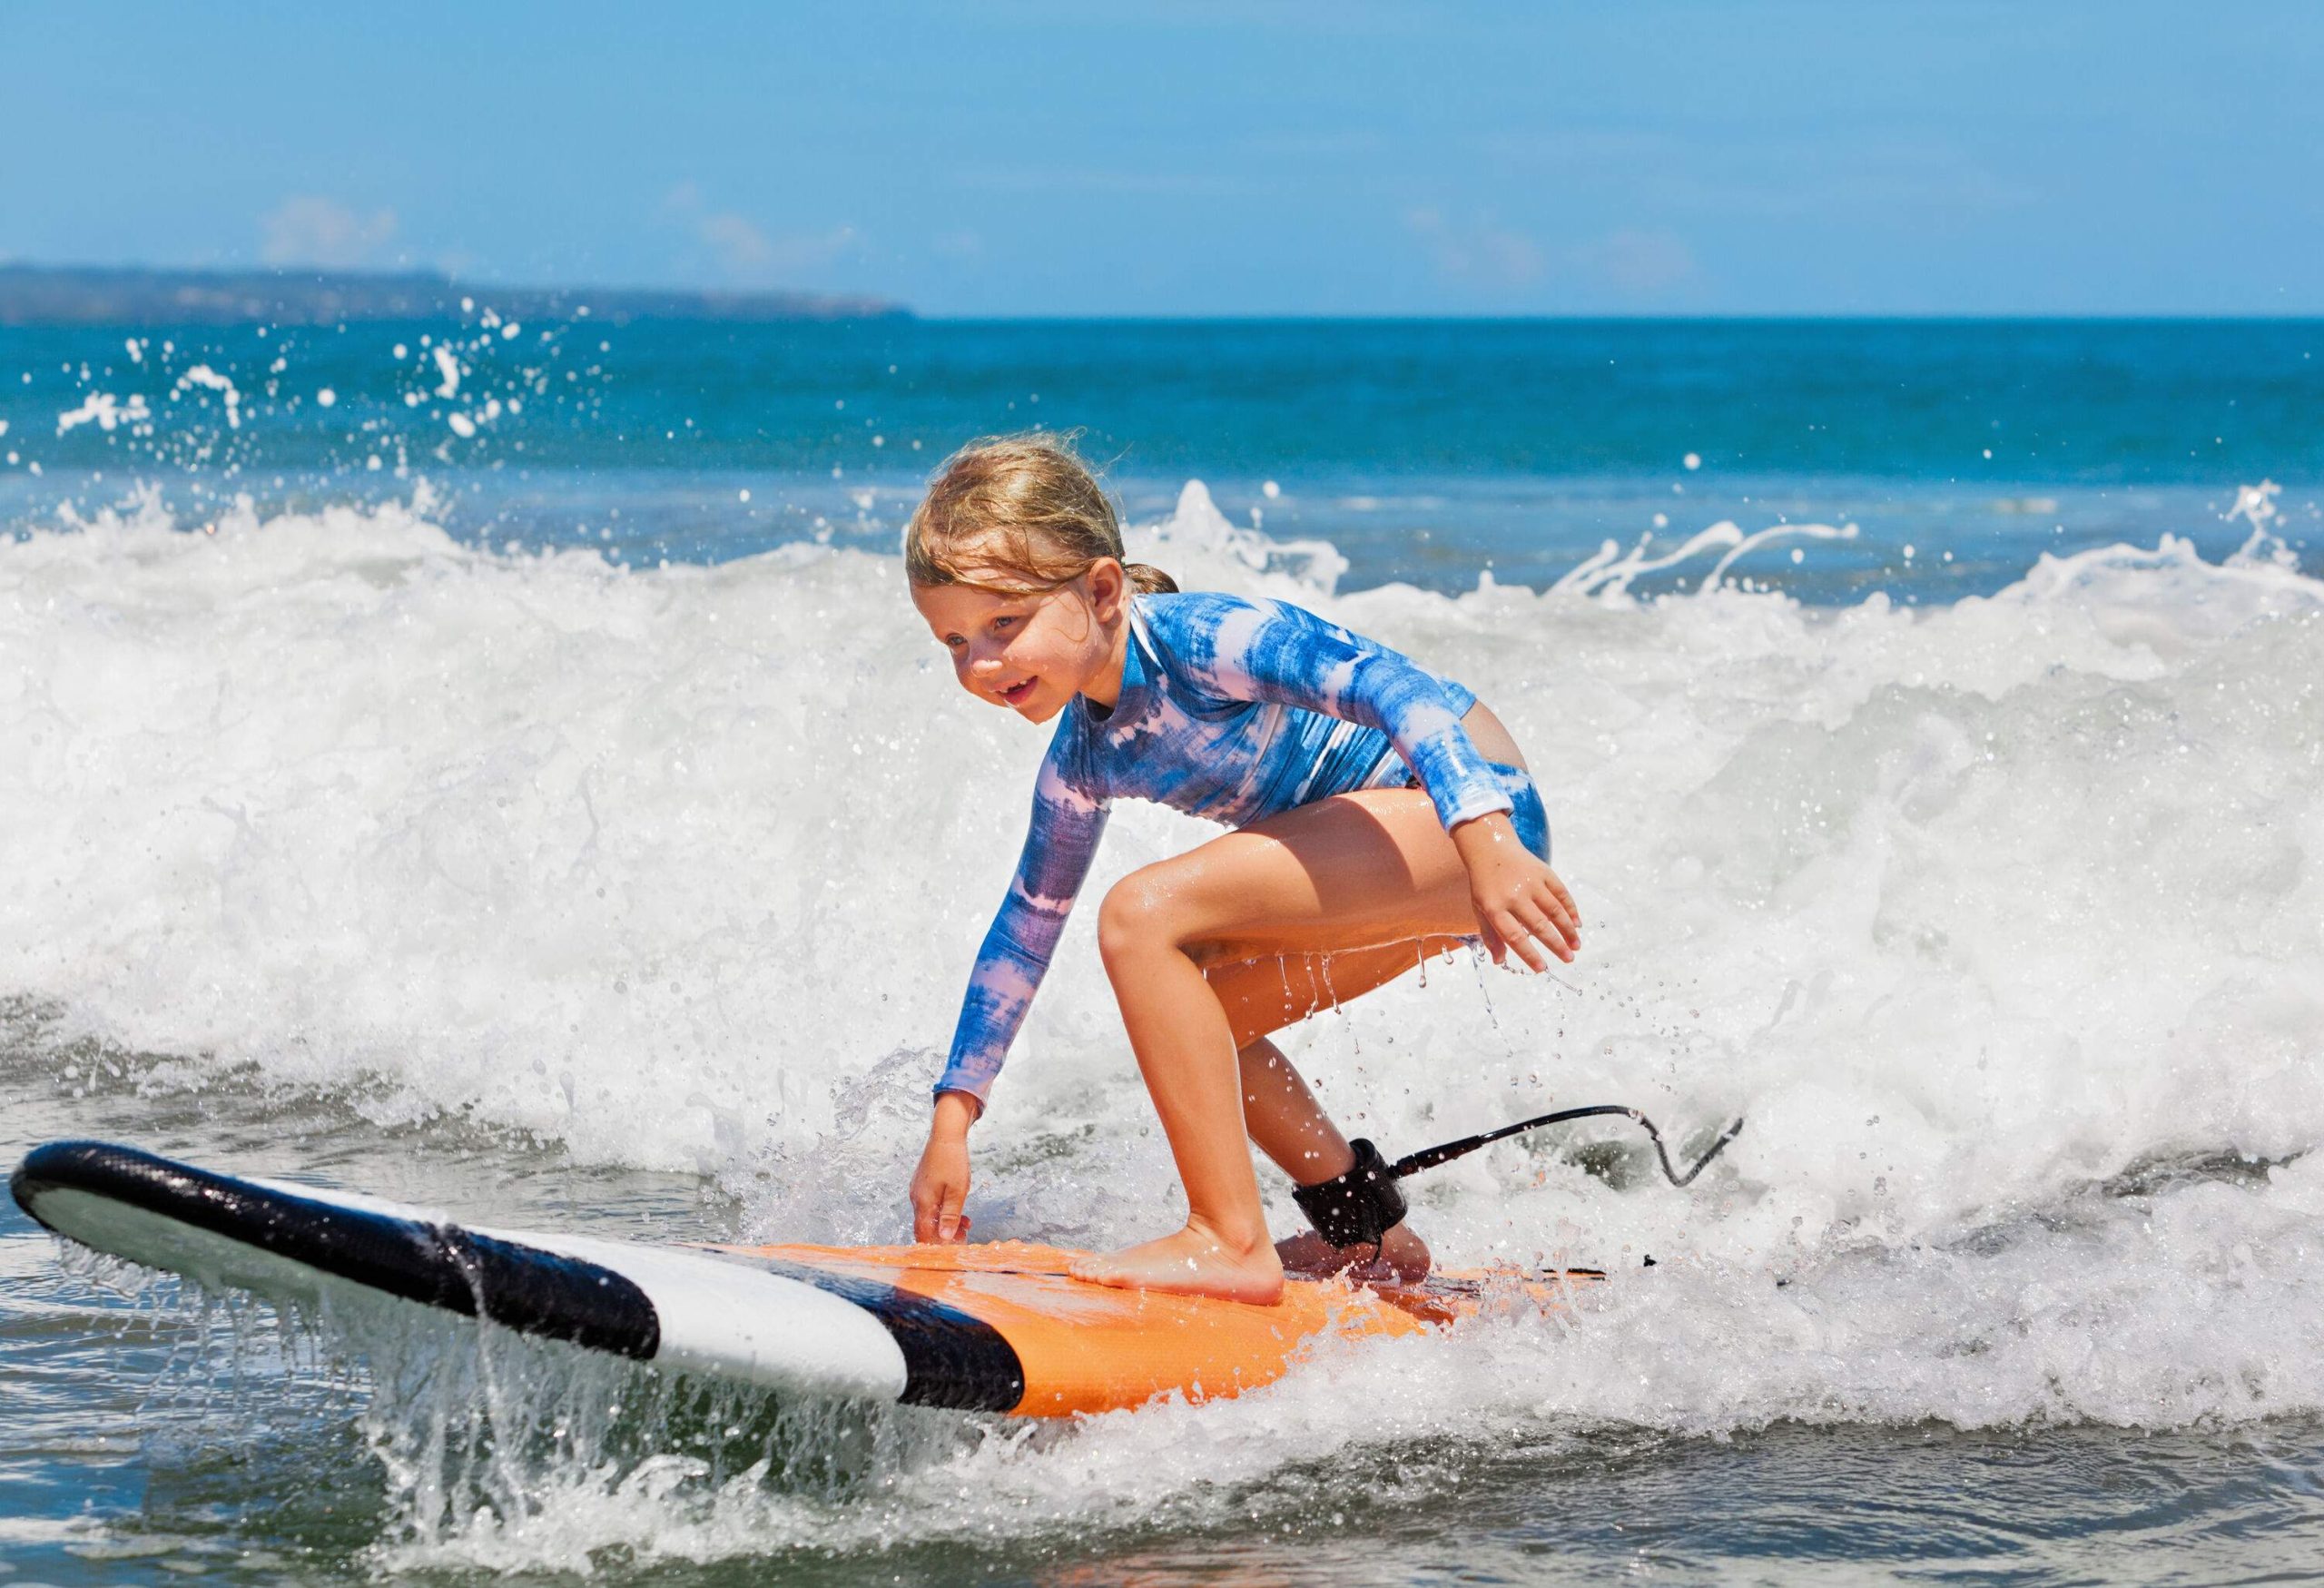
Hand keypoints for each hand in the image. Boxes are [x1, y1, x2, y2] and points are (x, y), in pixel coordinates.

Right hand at [910, 1091, 978, 1242]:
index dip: (936, 1245)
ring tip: (965, 1223)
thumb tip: (945, 1237)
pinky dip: (943, 1210)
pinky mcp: (922, 1184)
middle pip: (926, 1226)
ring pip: (929, 1215)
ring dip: (946, 1222)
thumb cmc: (953, 1161)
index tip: (953, 1247)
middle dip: (944, 1234)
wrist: (946, 1135)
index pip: (923, 1234)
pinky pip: (930, 1204)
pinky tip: (957, 1208)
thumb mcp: (958, 1191)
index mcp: (923, 1202)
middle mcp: (916, 1198)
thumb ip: (951, 1215)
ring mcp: (918, 1190)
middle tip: (964, 1235)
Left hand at [1451, 812, 1580, 971]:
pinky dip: (1571, 909)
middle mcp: (1514, 895)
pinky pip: (1561, 893)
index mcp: (1494, 907)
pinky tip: (1577, 924)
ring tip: (1576, 945)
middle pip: (1539, 925)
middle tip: (1568, 959)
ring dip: (1568, 930)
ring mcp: (1530, 882)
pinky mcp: (1543, 872)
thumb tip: (1499, 961)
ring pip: (1554, 910)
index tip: (1541, 968)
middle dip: (1556, 945)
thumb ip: (1490, 935)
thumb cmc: (1485, 884)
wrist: (1491, 847)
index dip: (1529, 954)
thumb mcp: (1480, 909)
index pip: (1514, 936)